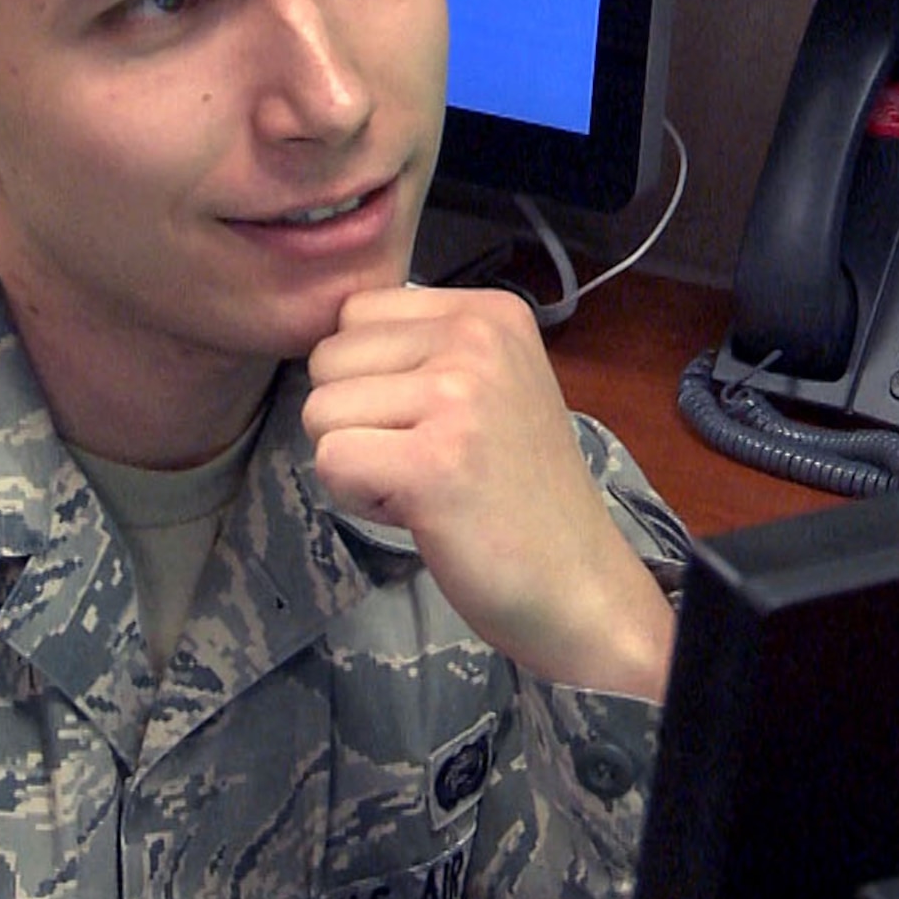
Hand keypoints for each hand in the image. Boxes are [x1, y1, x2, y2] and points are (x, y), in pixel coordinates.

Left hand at [303, 285, 673, 700]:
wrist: (579, 586)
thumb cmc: (517, 494)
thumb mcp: (487, 385)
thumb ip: (419, 350)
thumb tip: (324, 341)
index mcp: (488, 312)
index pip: (354, 313)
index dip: (368, 377)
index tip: (428, 422)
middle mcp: (475, 339)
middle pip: (327, 358)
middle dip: (355, 420)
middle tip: (426, 461)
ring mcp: (456, 396)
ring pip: (319, 411)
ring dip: (356, 461)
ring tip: (424, 485)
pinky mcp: (432, 461)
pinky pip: (330, 460)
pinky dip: (357, 497)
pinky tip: (417, 511)